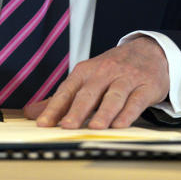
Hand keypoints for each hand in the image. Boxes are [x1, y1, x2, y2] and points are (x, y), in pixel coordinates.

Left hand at [24, 36, 168, 128]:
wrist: (149, 52)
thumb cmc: (113, 69)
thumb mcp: (87, 78)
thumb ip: (61, 98)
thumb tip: (31, 113)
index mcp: (86, 71)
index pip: (67, 90)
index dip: (55, 108)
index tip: (43, 124)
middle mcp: (105, 73)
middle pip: (89, 93)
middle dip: (77, 110)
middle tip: (67, 126)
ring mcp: (126, 79)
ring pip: (113, 96)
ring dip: (104, 112)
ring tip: (95, 127)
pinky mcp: (146, 87)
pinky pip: (136, 101)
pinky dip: (128, 113)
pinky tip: (120, 125)